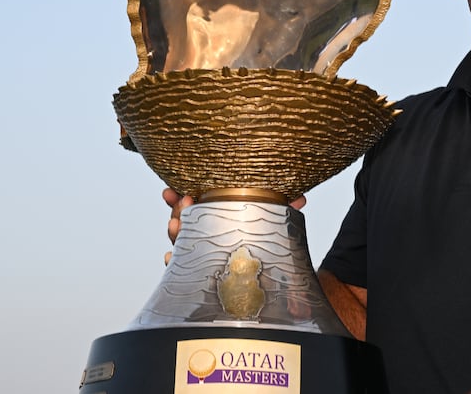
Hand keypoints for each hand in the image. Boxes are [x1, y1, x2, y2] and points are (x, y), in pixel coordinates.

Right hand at [162, 187, 305, 264]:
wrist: (268, 280)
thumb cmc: (262, 246)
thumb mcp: (270, 225)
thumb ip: (281, 211)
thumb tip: (300, 198)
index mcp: (217, 219)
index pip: (194, 206)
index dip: (179, 198)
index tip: (170, 190)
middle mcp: (204, 236)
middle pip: (183, 221)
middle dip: (178, 210)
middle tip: (184, 201)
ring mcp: (201, 255)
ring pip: (181, 241)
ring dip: (176, 230)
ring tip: (175, 225)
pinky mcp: (202, 274)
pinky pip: (181, 268)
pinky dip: (173, 261)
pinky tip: (170, 256)